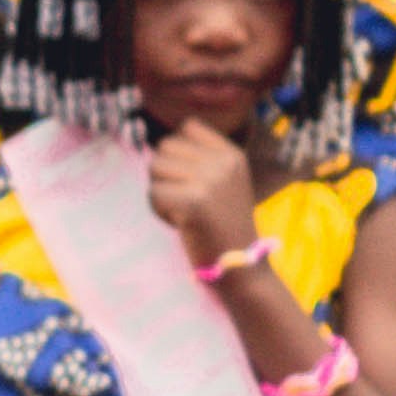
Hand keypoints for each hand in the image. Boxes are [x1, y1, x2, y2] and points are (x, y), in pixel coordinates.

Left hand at [144, 125, 262, 269]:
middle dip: (165, 174)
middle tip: (185, 200)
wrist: (242, 268)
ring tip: (183, 211)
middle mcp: (224, 162)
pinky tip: (180, 223)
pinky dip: (159, 210)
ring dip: (160, 191)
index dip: (178, 152)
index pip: (187, 127)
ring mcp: (211, 180)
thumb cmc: (224, 226)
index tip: (191, 179)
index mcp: (232, 154)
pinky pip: (153, 193)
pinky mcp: (195, 201)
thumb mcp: (224, 182)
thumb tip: (158, 142)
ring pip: (154, 167)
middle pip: (165, 147)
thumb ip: (200, 159)